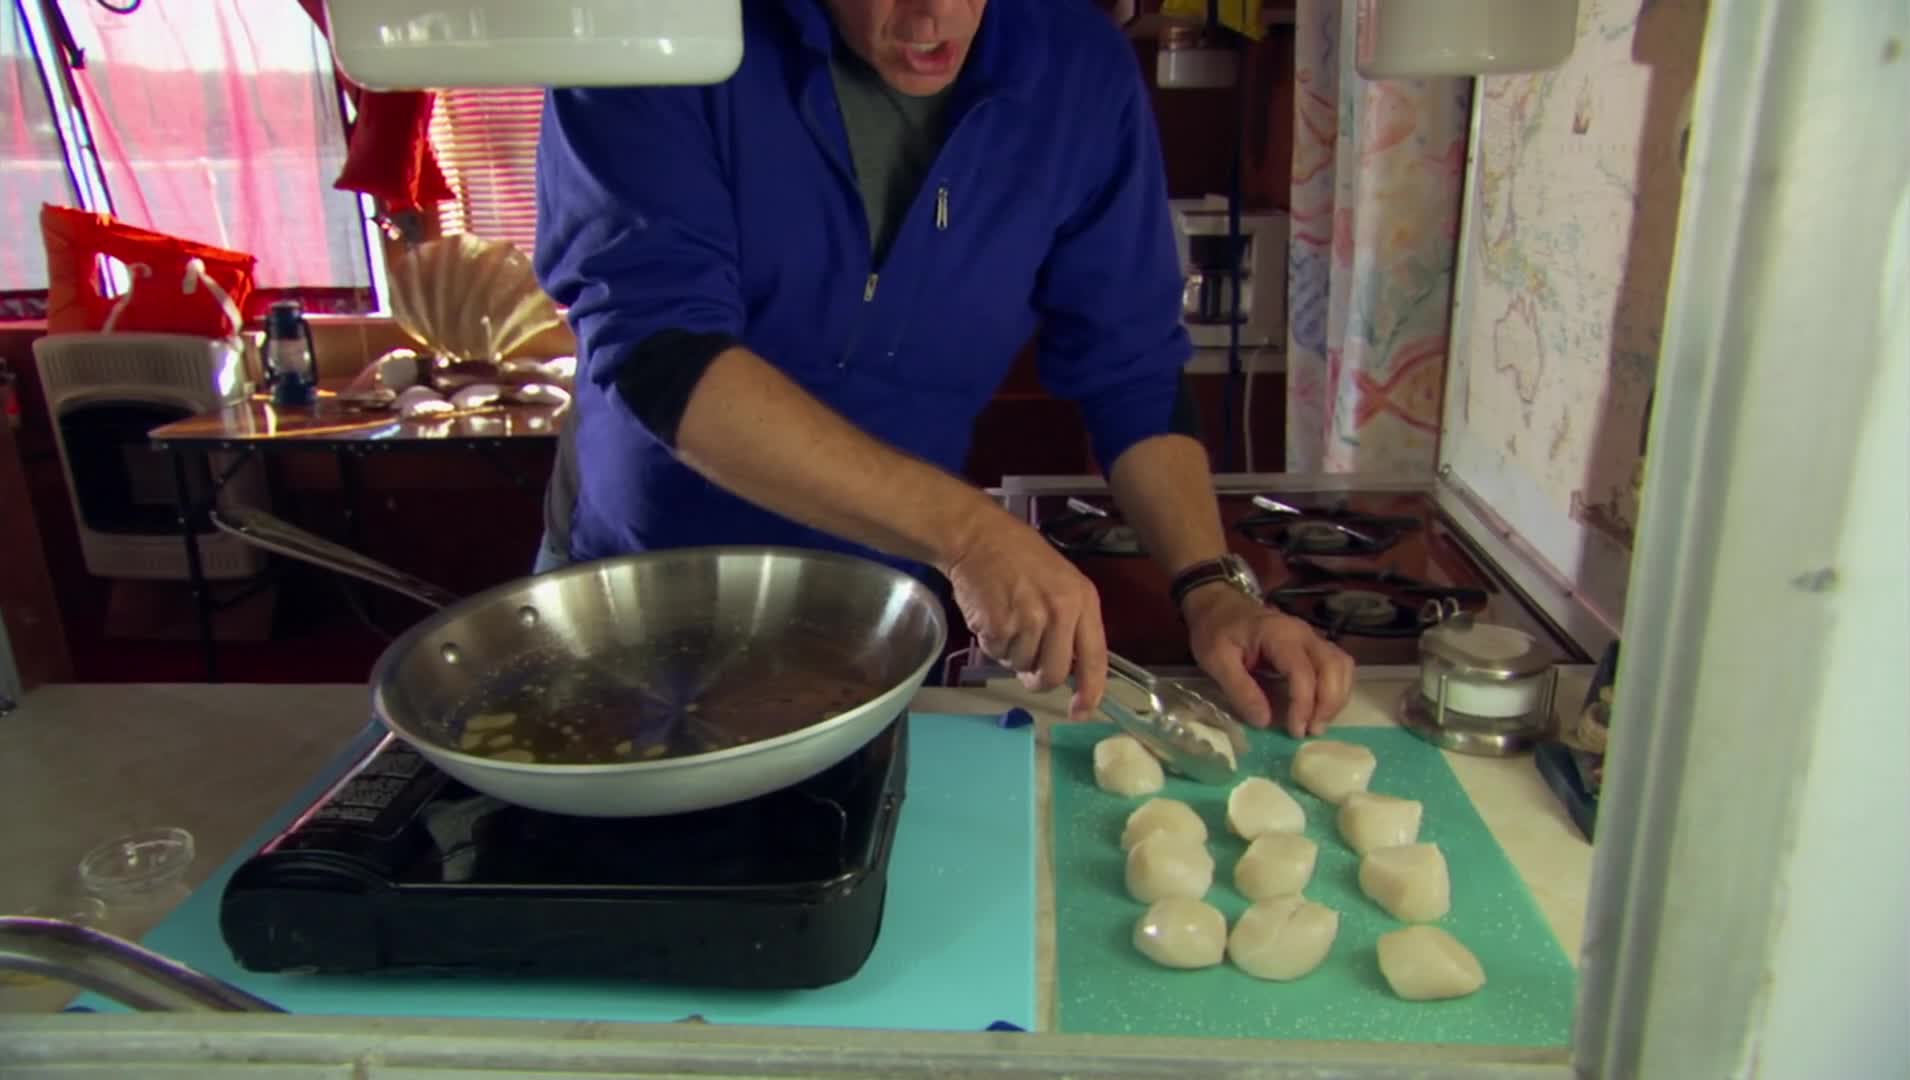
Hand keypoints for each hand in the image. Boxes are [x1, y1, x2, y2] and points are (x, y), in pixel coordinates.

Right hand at [942, 510, 1107, 721]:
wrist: (978, 536)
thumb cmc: (1019, 557)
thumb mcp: (1062, 582)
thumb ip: (1070, 623)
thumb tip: (1068, 669)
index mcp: (1082, 601)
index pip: (1095, 658)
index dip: (1090, 691)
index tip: (1081, 711)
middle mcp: (1060, 613)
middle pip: (1054, 674)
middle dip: (1038, 679)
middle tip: (1026, 668)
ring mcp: (1029, 620)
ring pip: (1022, 665)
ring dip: (1010, 653)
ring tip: (1006, 619)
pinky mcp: (999, 625)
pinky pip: (996, 654)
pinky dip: (990, 643)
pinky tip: (990, 615)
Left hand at [1182, 585, 1353, 736]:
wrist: (1217, 603)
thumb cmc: (1215, 630)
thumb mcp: (1216, 660)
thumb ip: (1240, 690)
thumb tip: (1265, 722)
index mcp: (1278, 634)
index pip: (1303, 671)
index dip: (1303, 704)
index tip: (1295, 730)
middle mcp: (1303, 633)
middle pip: (1333, 667)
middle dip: (1328, 703)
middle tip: (1311, 731)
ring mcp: (1311, 636)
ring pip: (1341, 666)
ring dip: (1336, 697)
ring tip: (1317, 723)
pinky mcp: (1312, 644)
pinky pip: (1337, 665)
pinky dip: (1336, 688)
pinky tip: (1321, 707)